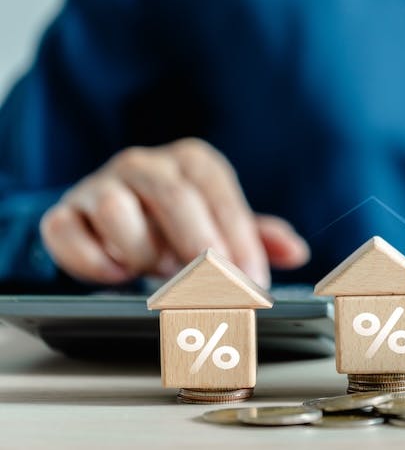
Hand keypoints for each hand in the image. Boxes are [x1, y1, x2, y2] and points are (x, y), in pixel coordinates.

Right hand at [40, 138, 308, 286]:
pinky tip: (114, 272)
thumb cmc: (179, 226)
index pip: (220, 196)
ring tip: (154, 269)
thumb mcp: (222, 226)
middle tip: (214, 286)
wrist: (112, 220)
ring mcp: (100, 185)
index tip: (252, 281)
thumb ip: (259, 237)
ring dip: (140, 251)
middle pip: (174, 198)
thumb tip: (295, 251)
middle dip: (199, 248)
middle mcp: (145, 164)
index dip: (239, 242)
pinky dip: (92, 259)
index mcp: (192, 162)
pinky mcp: (63, 212)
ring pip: (117, 211)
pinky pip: (67, 232)